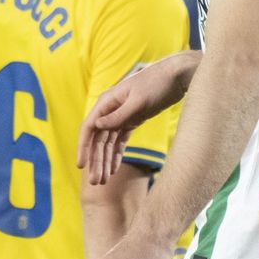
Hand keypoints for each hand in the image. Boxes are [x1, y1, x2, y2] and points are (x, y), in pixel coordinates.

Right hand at [79, 52, 197, 185]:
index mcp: (107, 102)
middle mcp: (110, 110)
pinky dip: (116, 155)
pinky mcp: (132, 120)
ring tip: (103, 180)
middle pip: (98, 139)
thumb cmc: (157, 84)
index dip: (83, 147)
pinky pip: (119, 141)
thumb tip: (96, 125)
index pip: (89, 128)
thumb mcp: (138, 101)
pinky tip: (114, 169)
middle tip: (96, 182)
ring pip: (108, 143)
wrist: (177, 76)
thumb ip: (118, 115)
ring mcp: (120, 115)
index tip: (81, 166)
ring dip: (105, 161)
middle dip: (96, 161)